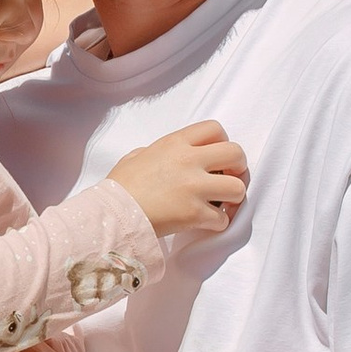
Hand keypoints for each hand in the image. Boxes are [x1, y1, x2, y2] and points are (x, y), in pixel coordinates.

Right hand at [111, 117, 247, 239]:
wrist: (112, 215)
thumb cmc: (120, 187)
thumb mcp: (136, 156)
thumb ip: (157, 152)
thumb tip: (161, 156)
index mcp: (175, 143)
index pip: (215, 128)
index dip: (223, 142)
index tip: (217, 157)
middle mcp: (189, 160)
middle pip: (236, 153)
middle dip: (237, 168)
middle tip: (227, 180)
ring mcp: (195, 187)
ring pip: (238, 187)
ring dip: (232, 198)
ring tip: (220, 204)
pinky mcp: (196, 214)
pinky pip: (224, 219)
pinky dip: (218, 224)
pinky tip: (206, 223)